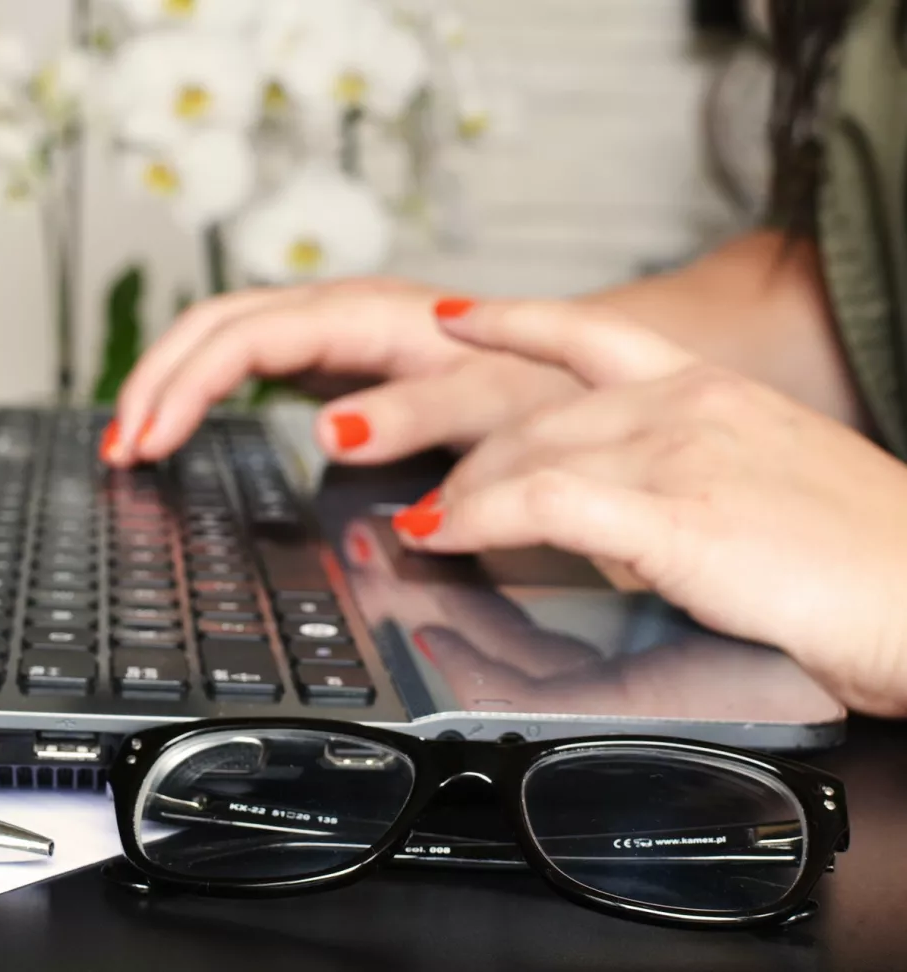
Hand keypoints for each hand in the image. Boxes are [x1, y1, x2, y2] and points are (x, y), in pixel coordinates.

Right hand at [101, 278, 581, 465]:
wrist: (572, 361)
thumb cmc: (537, 384)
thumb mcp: (490, 405)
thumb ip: (415, 413)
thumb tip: (328, 429)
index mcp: (367, 316)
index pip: (244, 340)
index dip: (185, 389)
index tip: (149, 445)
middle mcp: (338, 310)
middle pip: (213, 325)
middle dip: (155, 383)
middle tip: (119, 451)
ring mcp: (331, 329)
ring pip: (220, 334)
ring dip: (167, 382)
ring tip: (130, 438)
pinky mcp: (332, 354)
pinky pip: (244, 357)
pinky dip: (200, 389)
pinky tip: (179, 422)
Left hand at [389, 301, 906, 715]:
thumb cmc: (869, 562)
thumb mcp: (767, 487)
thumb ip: (690, 478)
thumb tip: (625, 511)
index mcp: (714, 390)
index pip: (591, 335)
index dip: (512, 321)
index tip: (458, 319)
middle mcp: (690, 404)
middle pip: (538, 415)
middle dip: (473, 461)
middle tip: (434, 496)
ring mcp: (681, 454)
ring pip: (529, 454)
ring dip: (462, 495)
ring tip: (427, 525)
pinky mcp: (676, 516)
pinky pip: (544, 504)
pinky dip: (477, 518)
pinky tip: (446, 534)